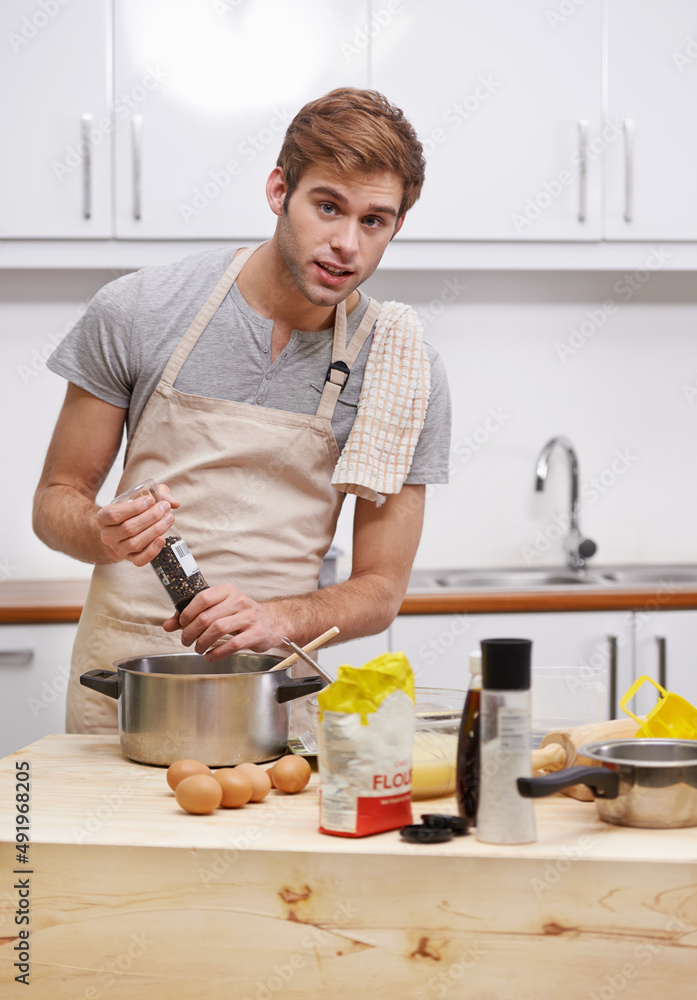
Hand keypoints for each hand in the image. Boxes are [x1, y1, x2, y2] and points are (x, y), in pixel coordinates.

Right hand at [97, 483, 179, 565]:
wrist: (121, 530)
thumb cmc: (132, 511)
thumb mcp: (138, 497)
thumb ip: (156, 493)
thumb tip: (173, 502)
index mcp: (103, 518)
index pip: (114, 514)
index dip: (134, 508)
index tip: (151, 500)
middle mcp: (108, 535)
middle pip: (128, 528)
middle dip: (151, 517)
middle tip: (165, 508)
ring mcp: (118, 549)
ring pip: (135, 543)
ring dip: (155, 531)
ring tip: (169, 519)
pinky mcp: (129, 559)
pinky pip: (139, 560)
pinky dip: (152, 551)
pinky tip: (162, 539)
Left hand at [162, 584, 287, 659]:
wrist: (273, 622)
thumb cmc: (241, 615)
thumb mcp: (219, 609)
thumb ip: (193, 615)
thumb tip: (167, 625)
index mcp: (228, 591)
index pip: (202, 598)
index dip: (188, 613)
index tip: (181, 624)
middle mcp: (239, 601)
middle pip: (207, 617)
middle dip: (191, 632)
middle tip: (186, 641)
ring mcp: (249, 617)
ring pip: (218, 630)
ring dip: (202, 643)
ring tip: (198, 649)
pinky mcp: (257, 633)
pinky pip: (233, 645)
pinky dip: (217, 653)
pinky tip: (210, 656)